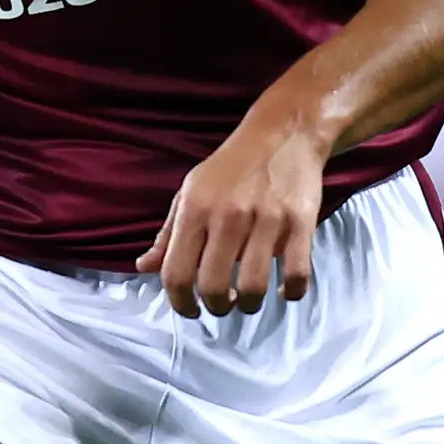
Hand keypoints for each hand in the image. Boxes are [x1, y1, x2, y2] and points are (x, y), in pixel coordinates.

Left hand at [137, 99, 328, 317]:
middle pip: (213, 287)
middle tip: (222, 304)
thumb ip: (168, 234)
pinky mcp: (300, 223)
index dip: (180, 303)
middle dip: (216, 307)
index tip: (190, 310)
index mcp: (195, 209)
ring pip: (252, 287)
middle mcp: (227, 216)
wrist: (283, 133)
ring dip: (248, 305)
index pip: (176, 273)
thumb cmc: (231, 167)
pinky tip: (283, 290)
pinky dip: (290, 293)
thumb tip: (144, 267)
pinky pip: (295, 274)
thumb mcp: (190, 192)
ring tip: (248, 300)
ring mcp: (266, 220)